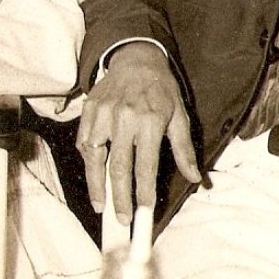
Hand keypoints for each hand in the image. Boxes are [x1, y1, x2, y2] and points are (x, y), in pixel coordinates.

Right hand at [76, 42, 199, 224]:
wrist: (136, 58)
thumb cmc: (161, 90)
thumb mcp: (179, 115)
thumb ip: (184, 149)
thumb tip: (195, 178)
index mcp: (149, 119)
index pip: (145, 164)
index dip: (144, 191)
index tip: (144, 212)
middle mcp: (124, 117)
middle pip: (118, 166)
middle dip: (119, 197)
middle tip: (122, 219)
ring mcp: (103, 113)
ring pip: (94, 156)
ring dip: (96, 184)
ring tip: (101, 205)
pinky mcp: (89, 109)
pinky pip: (84, 141)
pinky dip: (87, 161)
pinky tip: (93, 175)